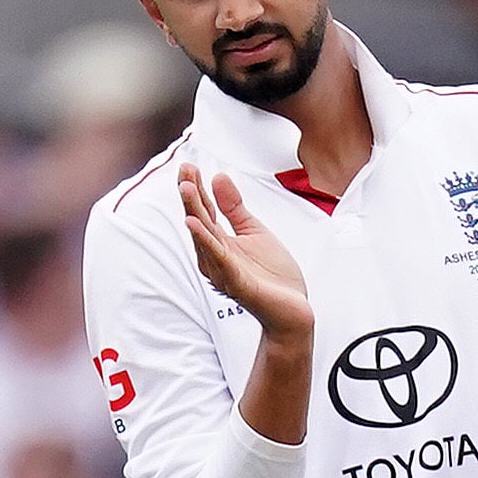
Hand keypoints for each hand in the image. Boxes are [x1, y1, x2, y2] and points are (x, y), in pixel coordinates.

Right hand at [181, 163, 311, 340]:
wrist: (293, 311)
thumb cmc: (273, 277)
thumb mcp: (254, 232)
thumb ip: (235, 208)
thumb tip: (218, 176)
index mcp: (220, 244)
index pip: (204, 211)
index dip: (196, 188)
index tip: (188, 165)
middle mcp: (215, 258)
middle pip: (199, 221)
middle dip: (190, 195)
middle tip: (184, 170)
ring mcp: (224, 271)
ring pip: (205, 238)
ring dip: (194, 212)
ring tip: (185, 189)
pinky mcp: (237, 284)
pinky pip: (220, 260)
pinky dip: (207, 242)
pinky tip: (196, 225)